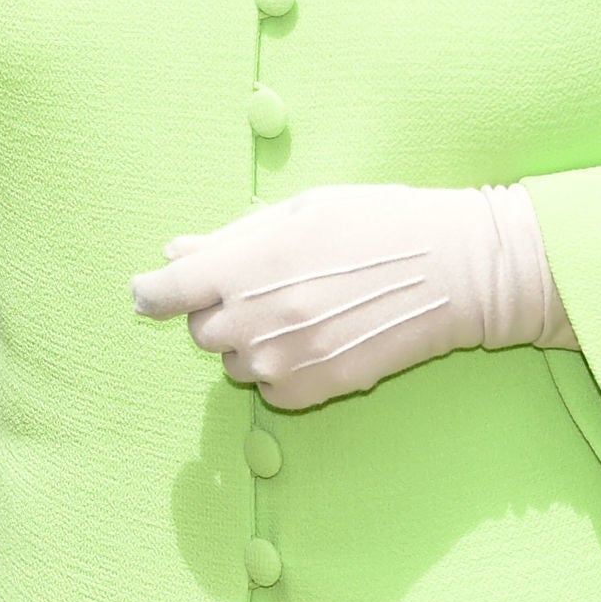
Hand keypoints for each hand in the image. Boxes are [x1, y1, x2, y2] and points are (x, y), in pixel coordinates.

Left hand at [131, 183, 566, 409]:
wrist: (455, 271)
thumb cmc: (379, 224)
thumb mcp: (301, 211)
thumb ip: (231, 239)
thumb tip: (174, 253)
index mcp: (251, 265)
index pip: (170, 291)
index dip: (151, 292)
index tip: (144, 293)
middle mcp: (261, 318)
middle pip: (199, 329)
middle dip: (214, 308)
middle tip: (258, 285)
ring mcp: (288, 359)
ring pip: (232, 361)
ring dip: (246, 340)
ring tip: (297, 308)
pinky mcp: (318, 389)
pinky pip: (269, 390)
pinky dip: (278, 370)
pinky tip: (314, 338)